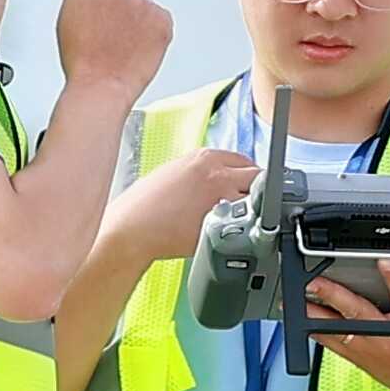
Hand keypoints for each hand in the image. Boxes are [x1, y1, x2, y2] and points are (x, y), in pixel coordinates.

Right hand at [52, 0, 172, 100]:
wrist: (100, 86)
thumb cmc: (82, 64)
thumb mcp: (68, 22)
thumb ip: (86, 2)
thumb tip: (100, 2)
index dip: (106, 0)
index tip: (107, 14)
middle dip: (124, 9)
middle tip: (115, 36)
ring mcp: (140, 2)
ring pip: (144, 6)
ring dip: (139, 21)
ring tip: (124, 47)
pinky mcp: (161, 17)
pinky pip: (160, 19)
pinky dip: (155, 32)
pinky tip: (139, 49)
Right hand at [103, 144, 254, 270]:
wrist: (132, 229)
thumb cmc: (144, 205)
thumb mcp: (172, 172)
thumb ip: (199, 171)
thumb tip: (215, 178)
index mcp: (204, 158)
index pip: (244, 159)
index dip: (247, 174)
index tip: (245, 184)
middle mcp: (217, 173)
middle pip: (257, 176)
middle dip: (257, 188)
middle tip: (250, 203)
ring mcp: (222, 197)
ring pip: (257, 200)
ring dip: (254, 208)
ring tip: (240, 219)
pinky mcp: (222, 222)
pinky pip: (246, 223)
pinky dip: (244, 227)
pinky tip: (231, 232)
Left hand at [310, 255, 389, 390]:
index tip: (384, 262)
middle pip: (359, 314)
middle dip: (336, 296)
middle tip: (317, 282)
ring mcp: (373, 353)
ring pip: (339, 331)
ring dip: (316, 315)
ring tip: (298, 301)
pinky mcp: (364, 363)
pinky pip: (336, 348)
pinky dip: (319, 334)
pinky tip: (304, 324)